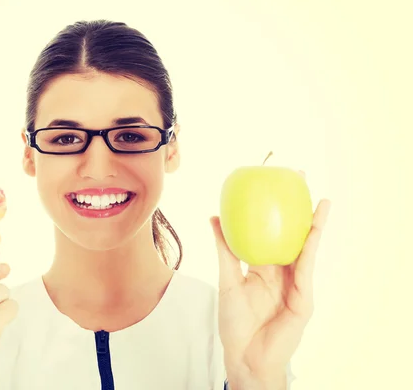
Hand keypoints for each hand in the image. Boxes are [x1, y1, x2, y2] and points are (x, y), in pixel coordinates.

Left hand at [210, 180, 330, 387]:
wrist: (244, 355)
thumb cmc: (234, 322)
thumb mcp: (227, 279)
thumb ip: (225, 250)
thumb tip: (214, 217)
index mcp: (264, 268)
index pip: (271, 233)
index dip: (275, 211)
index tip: (275, 184)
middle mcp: (282, 272)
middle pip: (292, 235)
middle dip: (299, 209)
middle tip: (301, 180)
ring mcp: (295, 284)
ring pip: (305, 249)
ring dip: (315, 225)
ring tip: (320, 200)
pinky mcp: (304, 298)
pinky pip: (306, 268)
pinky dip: (310, 247)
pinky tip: (313, 229)